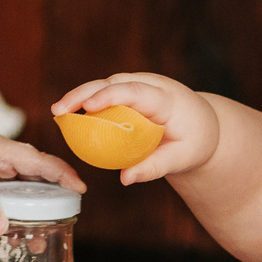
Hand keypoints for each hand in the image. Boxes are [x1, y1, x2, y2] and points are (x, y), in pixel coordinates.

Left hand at [0, 135, 85, 236]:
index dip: (60, 172)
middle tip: (73, 213)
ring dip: (43, 206)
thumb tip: (1, 225)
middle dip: (57, 191)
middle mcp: (0, 156)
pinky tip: (29, 234)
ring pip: (32, 186)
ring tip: (51, 229)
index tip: (79, 188)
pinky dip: (30, 213)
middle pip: (39, 171)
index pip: (36, 159)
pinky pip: (22, 198)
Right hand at [51, 72, 219, 184]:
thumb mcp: (182, 158)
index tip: (89, 105)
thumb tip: (125, 179)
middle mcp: (152, 84)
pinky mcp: (130, 89)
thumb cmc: (194, 142)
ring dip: (81, 95)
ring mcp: (140, 84)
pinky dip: (87, 100)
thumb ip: (155, 167)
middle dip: (85, 93)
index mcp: (167, 99)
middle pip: (114, 82)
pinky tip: (68, 114)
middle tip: (59, 110)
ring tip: (58, 112)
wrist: (203, 124)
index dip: (111, 95)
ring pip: (106, 84)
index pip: (136, 92)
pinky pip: (106, 92)